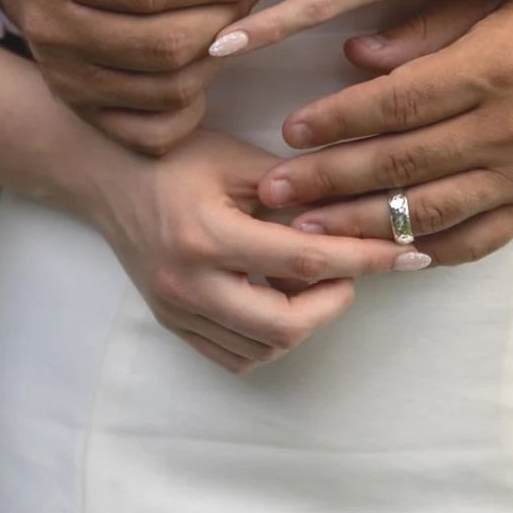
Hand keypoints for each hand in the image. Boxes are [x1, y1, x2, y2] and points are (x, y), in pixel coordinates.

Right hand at [0, 0, 277, 153]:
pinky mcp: (82, 110)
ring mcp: (64, 76)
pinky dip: (192, 105)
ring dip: (216, 56)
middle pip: (164, 44)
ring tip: (226, 19)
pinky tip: (198, 63)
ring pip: (169, 89)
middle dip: (224, 18)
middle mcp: (50, 24)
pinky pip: (155, 133)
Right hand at [85, 130, 431, 373]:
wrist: (102, 176)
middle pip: (284, 326)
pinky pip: (235, 355)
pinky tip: (281, 300)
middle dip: (333, 302)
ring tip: (315, 281)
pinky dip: (271, 338)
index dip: (364, 259)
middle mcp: (188, 282)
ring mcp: (177, 309)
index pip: (302, 260)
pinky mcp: (173, 322)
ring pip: (262, 348)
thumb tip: (361, 210)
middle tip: (350, 272)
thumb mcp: (235, 158)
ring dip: (303, 320)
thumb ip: (294, 188)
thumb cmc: (173, 158)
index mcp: (205, 235)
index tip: (409, 254)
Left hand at [252, 0, 512, 264]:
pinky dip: (428, 252)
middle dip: (330, 181)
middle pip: (402, 165)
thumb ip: (422, 28)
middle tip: (273, 192)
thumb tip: (352, 55)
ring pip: (431, 213)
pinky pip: (478, 240)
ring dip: (363, 226)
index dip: (338, 121)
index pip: (397, 105)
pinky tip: (383, 253)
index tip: (290, 132)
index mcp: (493, 69)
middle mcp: (510, 130)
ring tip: (309, 231)